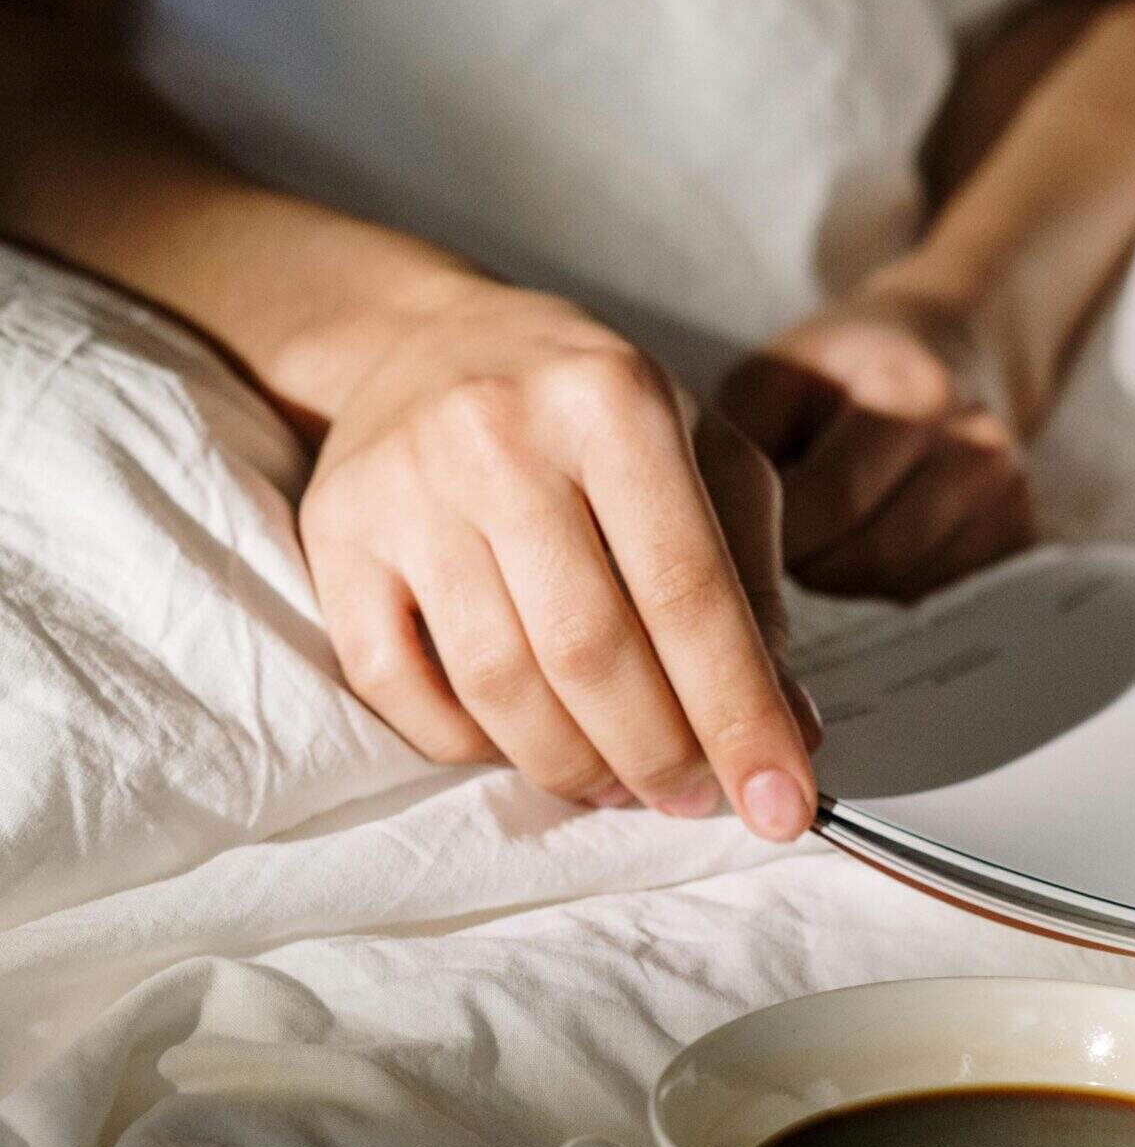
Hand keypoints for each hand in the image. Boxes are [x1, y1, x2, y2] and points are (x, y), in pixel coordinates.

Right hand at [297, 280, 818, 837]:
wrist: (424, 340)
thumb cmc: (586, 414)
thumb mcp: (700, 454)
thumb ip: (752, 587)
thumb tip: (788, 729)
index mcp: (614, 401)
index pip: (688, 594)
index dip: (738, 716)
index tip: (781, 807)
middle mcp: (501, 433)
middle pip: (588, 652)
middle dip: (655, 755)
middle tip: (688, 798)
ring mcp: (405, 485)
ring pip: (496, 683)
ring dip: (568, 765)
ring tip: (614, 784)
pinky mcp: (335, 534)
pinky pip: (398, 685)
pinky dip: (466, 744)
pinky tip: (517, 744)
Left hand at [718, 290, 1037, 603]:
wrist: (945, 346)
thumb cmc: (839, 371)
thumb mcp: (772, 380)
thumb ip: (738, 454)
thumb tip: (714, 551)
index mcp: (912, 390)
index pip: (831, 504)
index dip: (773, 536)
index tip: (742, 533)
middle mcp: (976, 444)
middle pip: (870, 556)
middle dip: (807, 563)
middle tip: (780, 539)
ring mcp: (1008, 494)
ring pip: (901, 583)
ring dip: (846, 576)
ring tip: (826, 532)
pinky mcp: (1021, 534)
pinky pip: (936, 594)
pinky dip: (889, 582)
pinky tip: (872, 540)